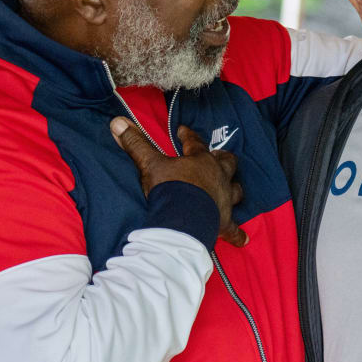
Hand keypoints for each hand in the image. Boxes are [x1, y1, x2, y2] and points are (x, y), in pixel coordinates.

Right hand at [110, 119, 247, 246]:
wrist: (182, 219)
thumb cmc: (169, 188)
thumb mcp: (149, 164)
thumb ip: (136, 143)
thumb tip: (118, 122)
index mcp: (201, 161)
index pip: (195, 142)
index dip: (188, 135)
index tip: (182, 130)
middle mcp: (218, 177)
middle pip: (226, 162)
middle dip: (222, 158)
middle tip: (218, 156)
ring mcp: (224, 199)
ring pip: (236, 190)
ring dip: (233, 188)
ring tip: (232, 188)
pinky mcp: (225, 222)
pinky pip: (234, 228)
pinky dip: (238, 234)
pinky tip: (243, 239)